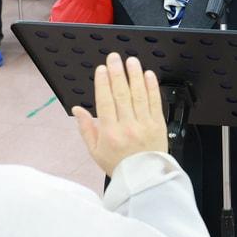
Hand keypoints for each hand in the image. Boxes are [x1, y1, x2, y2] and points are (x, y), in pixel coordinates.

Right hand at [72, 54, 169, 176]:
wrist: (144, 179)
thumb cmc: (118, 165)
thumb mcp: (95, 151)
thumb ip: (86, 129)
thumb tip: (77, 110)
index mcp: (110, 133)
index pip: (105, 102)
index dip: (103, 83)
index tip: (102, 69)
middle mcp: (127, 127)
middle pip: (122, 94)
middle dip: (117, 73)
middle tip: (115, 58)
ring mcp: (144, 125)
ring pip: (139, 95)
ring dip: (135, 75)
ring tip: (131, 61)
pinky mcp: (159, 124)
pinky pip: (155, 102)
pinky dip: (152, 87)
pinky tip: (148, 75)